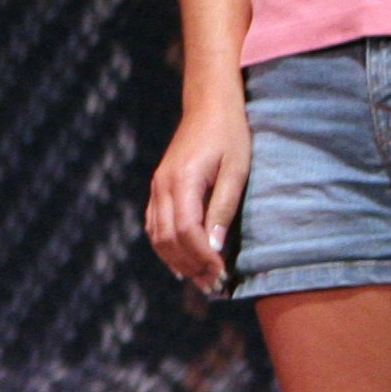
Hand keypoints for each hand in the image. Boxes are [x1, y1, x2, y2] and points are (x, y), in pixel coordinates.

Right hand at [144, 98, 250, 291]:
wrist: (209, 105)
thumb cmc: (230, 136)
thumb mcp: (236, 171)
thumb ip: (223, 208)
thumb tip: (214, 247)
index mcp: (182, 180)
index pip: (186, 231)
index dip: (202, 258)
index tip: (222, 275)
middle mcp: (162, 185)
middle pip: (168, 239)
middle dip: (190, 266)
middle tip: (213, 285)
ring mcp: (157, 186)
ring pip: (156, 235)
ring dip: (177, 261)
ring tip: (200, 279)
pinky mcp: (158, 186)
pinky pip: (154, 224)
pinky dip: (165, 247)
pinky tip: (182, 260)